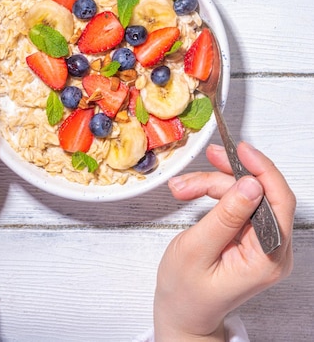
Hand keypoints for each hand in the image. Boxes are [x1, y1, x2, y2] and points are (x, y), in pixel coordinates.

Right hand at [153, 142, 295, 341]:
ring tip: (183, 189)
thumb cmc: (186, 292)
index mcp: (266, 259)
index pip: (279, 203)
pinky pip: (237, 202)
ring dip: (212, 184)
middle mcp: (273, 250)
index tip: (242, 150)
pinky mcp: (251, 236)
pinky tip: (192, 192)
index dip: (263, 170)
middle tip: (207, 160)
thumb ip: (224, 216)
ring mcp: (263, 243)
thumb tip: (250, 185)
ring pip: (244, 193)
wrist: (182, 312)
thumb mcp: (197, 250)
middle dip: (228, 175)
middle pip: (260, 193)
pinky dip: (213, 193)